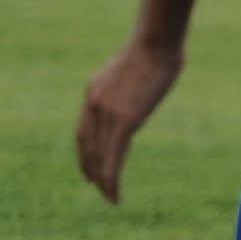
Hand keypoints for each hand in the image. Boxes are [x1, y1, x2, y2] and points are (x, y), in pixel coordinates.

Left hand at [76, 41, 184, 203]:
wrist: (156, 41)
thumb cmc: (156, 47)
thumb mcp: (135, 67)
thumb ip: (131, 84)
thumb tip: (143, 85)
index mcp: (94, 92)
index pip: (84, 131)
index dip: (86, 154)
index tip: (90, 169)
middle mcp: (94, 105)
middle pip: (87, 147)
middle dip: (91, 170)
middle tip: (99, 189)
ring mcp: (107, 114)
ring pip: (99, 156)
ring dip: (103, 180)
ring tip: (110, 197)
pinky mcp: (124, 121)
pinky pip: (113, 157)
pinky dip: (111, 178)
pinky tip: (114, 193)